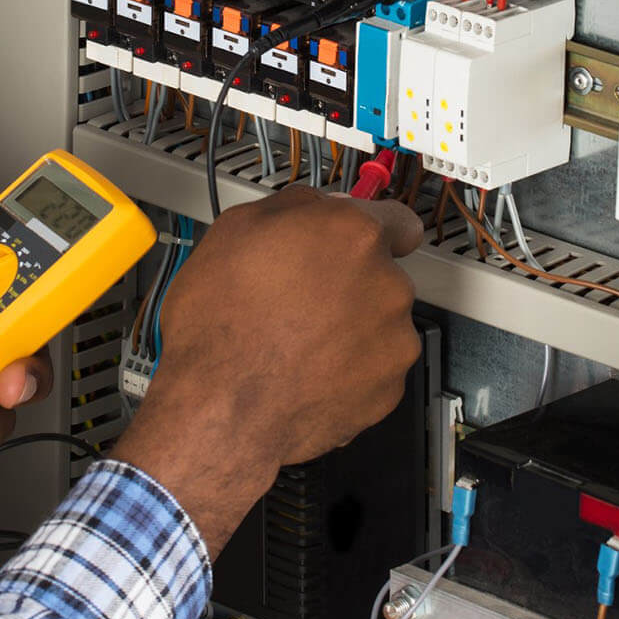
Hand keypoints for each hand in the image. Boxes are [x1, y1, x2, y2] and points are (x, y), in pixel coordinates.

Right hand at [115, 186, 422, 552]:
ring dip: (349, 328)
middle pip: (381, 274)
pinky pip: (373, 369)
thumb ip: (291, 208)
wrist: (222, 411)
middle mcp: (386, 284)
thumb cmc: (220, 325)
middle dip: (348, 283)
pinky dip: (348, 370)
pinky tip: (305, 372)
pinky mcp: (388, 389)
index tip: (356, 244)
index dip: (370, 231)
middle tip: (299, 299)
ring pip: (377, 323)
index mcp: (353, 235)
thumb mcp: (234, 232)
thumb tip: (312, 207)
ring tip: (295, 343)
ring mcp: (393, 341)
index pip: (398, 220)